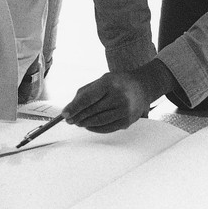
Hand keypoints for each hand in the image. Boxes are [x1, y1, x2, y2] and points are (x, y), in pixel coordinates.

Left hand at [61, 60, 175, 132]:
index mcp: (109, 83)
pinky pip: (108, 128)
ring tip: (77, 122)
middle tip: (69, 119)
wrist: (142, 86)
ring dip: (85, 123)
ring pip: (99, 121)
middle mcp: (119, 96)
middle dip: (78, 116)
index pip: (87, 98)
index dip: (74, 107)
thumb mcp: (101, 80)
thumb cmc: (117, 82)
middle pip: (92, 111)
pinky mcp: (128, 121)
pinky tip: (88, 126)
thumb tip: (71, 107)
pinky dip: (95, 128)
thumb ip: (85, 92)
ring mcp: (125, 110)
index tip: (65, 114)